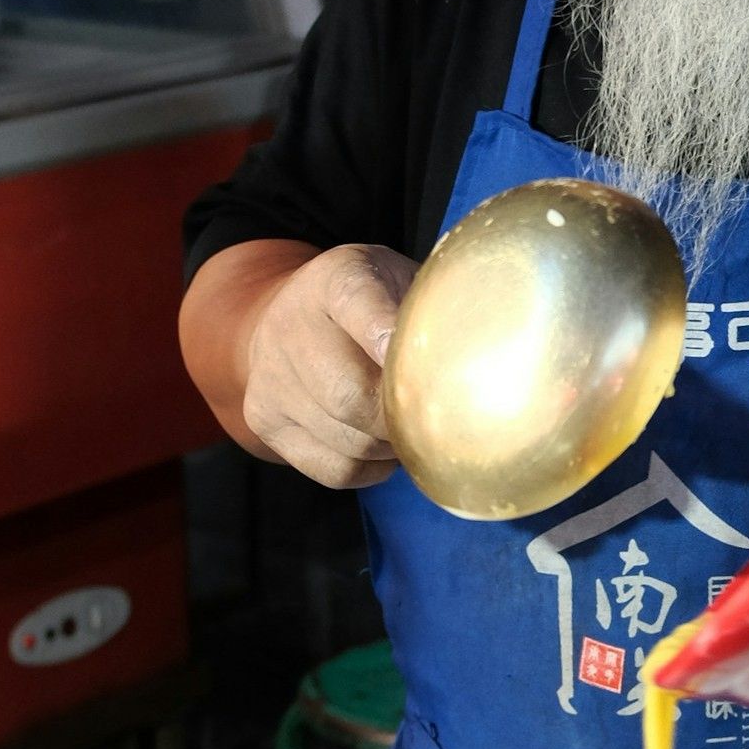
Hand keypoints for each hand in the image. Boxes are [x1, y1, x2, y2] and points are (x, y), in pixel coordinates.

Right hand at [240, 244, 417, 487]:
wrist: (287, 316)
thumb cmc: (371, 302)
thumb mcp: (400, 281)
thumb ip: (433, 309)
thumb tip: (483, 354)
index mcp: (335, 278)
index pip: (358, 300)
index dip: (388, 335)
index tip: (422, 365)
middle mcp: (290, 326)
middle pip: (353, 396)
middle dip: (407, 417)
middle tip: (441, 419)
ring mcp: (270, 378)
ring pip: (350, 441)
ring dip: (394, 446)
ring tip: (414, 426)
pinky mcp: (264, 421)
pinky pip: (335, 470)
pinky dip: (373, 468)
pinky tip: (385, 446)